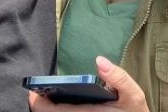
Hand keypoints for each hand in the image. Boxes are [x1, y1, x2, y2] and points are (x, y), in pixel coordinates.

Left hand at [28, 56, 148, 111]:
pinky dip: (59, 108)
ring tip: (52, 90)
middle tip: (41, 86)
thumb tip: (99, 60)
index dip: (37, 100)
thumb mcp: (133, 95)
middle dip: (42, 100)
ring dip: (51, 105)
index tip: (34, 88)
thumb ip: (118, 77)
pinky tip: (63, 99)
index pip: (50, 111)